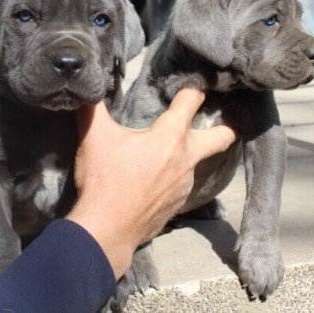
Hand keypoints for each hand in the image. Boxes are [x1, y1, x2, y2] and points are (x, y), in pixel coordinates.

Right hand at [67, 88, 235, 278]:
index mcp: (170, 136)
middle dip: (226, 126)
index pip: (192, 101)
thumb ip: (92, 107)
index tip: (193, 82)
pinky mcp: (177, 205)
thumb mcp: (93, 137)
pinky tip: (153, 179)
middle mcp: (185, 159)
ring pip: (195, 163)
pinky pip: (180, 185)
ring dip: (186, 154)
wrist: (106, 231)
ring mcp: (184, 185)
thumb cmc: (104, 180)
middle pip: (221, 137)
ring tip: (166, 152)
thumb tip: (88, 86)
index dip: (193, 88)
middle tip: (219, 118)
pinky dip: (172, 178)